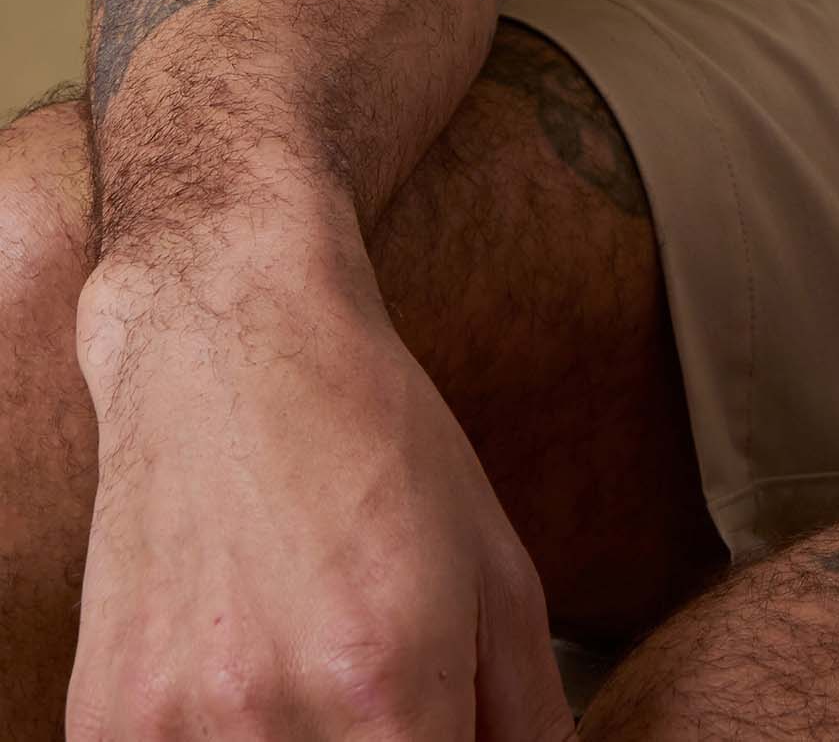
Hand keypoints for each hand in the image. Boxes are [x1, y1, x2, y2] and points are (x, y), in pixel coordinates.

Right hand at [70, 225, 572, 740]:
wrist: (225, 344)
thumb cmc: (371, 435)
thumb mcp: (495, 562)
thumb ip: (525, 708)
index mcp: (385, 686)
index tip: (441, 729)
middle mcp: (273, 722)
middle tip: (371, 687)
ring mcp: (174, 730)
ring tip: (304, 665)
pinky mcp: (105, 723)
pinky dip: (218, 741)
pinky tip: (239, 671)